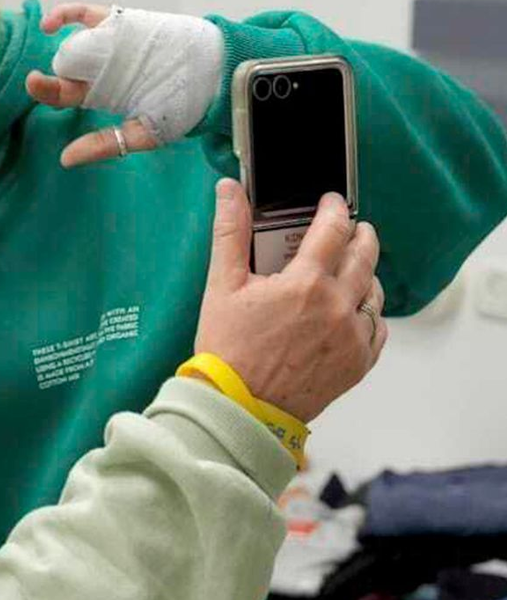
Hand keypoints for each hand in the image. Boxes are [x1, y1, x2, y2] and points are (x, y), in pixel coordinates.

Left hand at [25, 2, 223, 167]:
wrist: (216, 72)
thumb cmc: (184, 106)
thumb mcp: (145, 133)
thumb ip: (106, 145)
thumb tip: (65, 160)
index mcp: (103, 94)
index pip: (65, 94)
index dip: (47, 91)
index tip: (35, 87)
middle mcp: (100, 68)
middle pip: (64, 69)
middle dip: (47, 76)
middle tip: (35, 80)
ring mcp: (109, 43)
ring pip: (73, 42)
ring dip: (58, 47)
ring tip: (52, 53)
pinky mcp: (120, 22)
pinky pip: (86, 15)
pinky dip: (65, 14)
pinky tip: (49, 23)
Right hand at [194, 179, 387, 422]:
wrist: (240, 407)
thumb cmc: (228, 351)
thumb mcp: (221, 286)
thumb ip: (230, 232)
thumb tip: (230, 191)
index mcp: (305, 283)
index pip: (334, 228)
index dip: (334, 208)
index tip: (331, 203)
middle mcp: (337, 306)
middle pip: (365, 254)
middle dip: (359, 234)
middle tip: (350, 229)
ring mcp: (352, 336)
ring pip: (375, 290)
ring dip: (365, 273)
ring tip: (348, 270)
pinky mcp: (358, 363)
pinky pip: (378, 328)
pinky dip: (368, 313)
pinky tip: (350, 311)